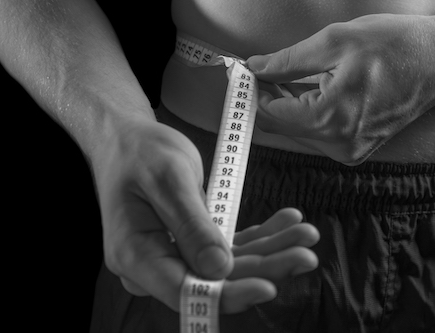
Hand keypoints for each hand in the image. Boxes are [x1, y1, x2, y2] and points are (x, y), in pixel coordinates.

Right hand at [92, 117, 318, 312]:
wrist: (128, 140)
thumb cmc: (141, 152)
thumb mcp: (168, 179)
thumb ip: (192, 226)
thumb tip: (219, 270)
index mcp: (136, 256)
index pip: (187, 289)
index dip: (230, 294)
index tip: (270, 287)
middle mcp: (155, 266)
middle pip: (217, 280)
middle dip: (266, 268)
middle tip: (307, 253)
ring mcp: (176, 257)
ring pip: (231, 265)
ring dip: (271, 250)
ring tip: (306, 233)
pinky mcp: (193, 245)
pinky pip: (231, 247)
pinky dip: (260, 236)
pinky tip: (288, 221)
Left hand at [248, 14, 434, 164]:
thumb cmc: (396, 45)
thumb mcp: (335, 41)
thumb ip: (288, 61)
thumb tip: (255, 68)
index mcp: (329, 119)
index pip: (269, 113)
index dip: (251, 92)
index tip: (243, 72)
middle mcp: (339, 144)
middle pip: (282, 126)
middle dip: (267, 98)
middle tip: (262, 68)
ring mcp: (351, 150)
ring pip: (299, 131)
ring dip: (287, 105)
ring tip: (285, 74)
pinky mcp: (359, 148)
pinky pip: (319, 133)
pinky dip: (307, 113)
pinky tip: (309, 88)